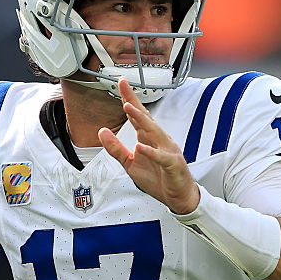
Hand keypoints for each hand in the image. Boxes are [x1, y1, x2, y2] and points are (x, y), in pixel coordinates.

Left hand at [98, 78, 200, 214]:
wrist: (178, 196)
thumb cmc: (158, 177)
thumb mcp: (130, 163)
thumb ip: (116, 148)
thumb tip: (102, 131)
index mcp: (148, 137)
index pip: (137, 115)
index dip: (129, 99)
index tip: (121, 83)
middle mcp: (159, 139)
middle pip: (145, 117)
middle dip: (134, 101)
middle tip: (124, 86)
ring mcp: (167, 150)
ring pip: (154, 132)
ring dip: (141, 119)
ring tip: (129, 108)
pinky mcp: (172, 164)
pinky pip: (161, 156)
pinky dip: (151, 151)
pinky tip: (140, 146)